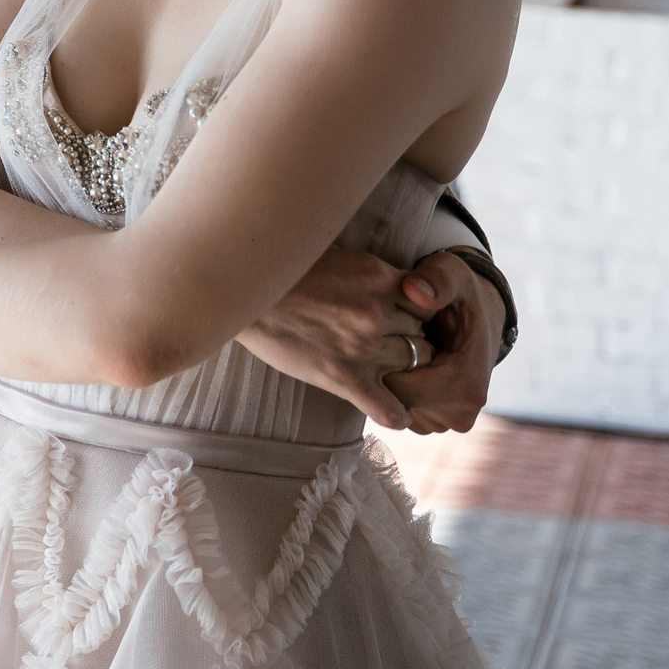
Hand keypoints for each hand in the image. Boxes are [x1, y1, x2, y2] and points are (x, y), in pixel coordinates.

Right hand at [238, 244, 439, 430]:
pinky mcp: (343, 378)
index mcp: (379, 278)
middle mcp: (377, 312)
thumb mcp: (337, 254)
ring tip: (386, 369)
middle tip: (391, 344)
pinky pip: (391, 409)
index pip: (428, 303)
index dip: (418, 313)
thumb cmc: (284, 271)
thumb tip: (388, 282)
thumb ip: (370, 274)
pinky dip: (397, 413)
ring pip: (415, 365)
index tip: (405, 320)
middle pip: (423, 334)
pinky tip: (390, 407)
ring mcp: (363, 348)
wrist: (241, 291)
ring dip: (404, 369)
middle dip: (411, 340)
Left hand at [388, 250, 492, 434]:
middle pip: (395, 402)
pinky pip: (397, 410)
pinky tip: (395, 361)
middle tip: (377, 338)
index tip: (376, 332)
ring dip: (384, 381)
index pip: (402, 387)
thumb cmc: (458, 295)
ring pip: (393, 409)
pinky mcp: (432, 423)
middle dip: (381, 371)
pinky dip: (392, 388)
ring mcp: (445, 422)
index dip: (381, 360)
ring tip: (391, 348)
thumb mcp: (451, 273)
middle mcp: (460, 413)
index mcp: (466, 385)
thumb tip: (415, 292)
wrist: (476, 319)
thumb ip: (435, 278)